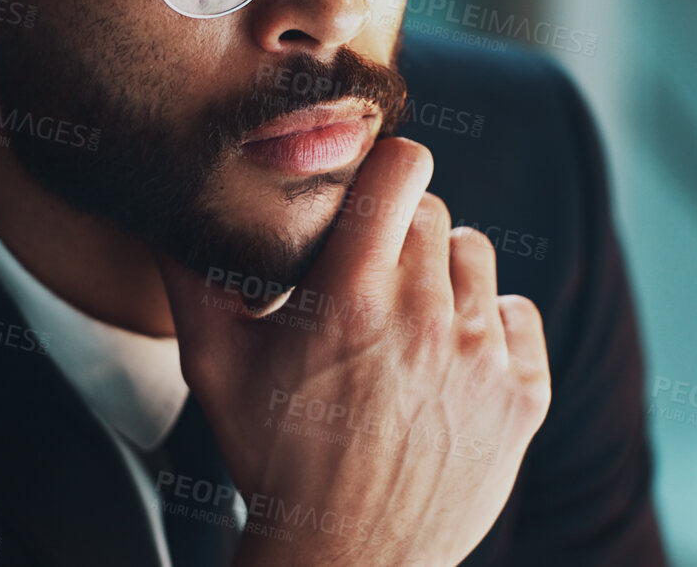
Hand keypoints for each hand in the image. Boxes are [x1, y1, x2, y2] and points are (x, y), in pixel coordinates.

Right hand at [154, 137, 550, 566]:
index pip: (402, 169)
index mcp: (352, 298)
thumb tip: (173, 209)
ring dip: (447, 277)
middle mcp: (428, 319)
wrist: (348, 560)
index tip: (370, 191)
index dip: (384, 170)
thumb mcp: (214, 369)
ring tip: (409, 323)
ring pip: (478, 257)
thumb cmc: (275, 462)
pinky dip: (493, 328)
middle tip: (369, 283)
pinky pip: (521, 315)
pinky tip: (451, 362)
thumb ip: (192, 278)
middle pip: (434, 213)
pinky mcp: (524, 396)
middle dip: (400, 235)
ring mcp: (483, 359)